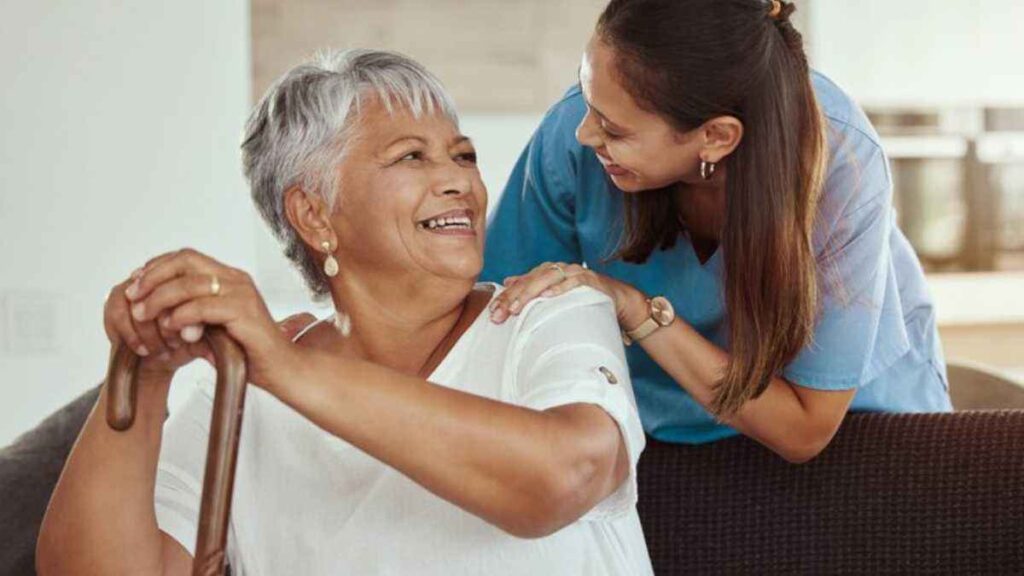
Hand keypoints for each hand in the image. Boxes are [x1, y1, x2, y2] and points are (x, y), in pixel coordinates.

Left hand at [118, 248, 302, 389]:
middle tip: (133, 296)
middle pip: (185, 260)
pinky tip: (172, 328)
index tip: (135, 285)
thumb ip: (189, 314)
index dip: (156, 268)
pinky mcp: (244, 311)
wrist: (281, 370)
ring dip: (160, 298)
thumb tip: (154, 310)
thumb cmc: (249, 353)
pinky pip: (202, 306)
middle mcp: (237, 279)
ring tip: (144, 315)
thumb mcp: (212, 328)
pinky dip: (181, 316)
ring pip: (190, 282)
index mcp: (230, 278)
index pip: (186, 258)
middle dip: (152, 277)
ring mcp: (242, 293)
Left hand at [488, 262, 647, 327]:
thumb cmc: (583, 299)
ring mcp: (573, 272)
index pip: (522, 283)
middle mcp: (558, 269)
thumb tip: (508, 281)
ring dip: (530, 293)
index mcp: (547, 271)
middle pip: (530, 280)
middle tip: (500, 314)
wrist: (617, 299)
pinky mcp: (588, 279)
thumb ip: (533, 286)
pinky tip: (547, 297)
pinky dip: (559, 289)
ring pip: (546, 279)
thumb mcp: (555, 294)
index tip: (492, 313)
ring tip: (516, 307)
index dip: (505, 297)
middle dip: (513, 298)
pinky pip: (572, 282)